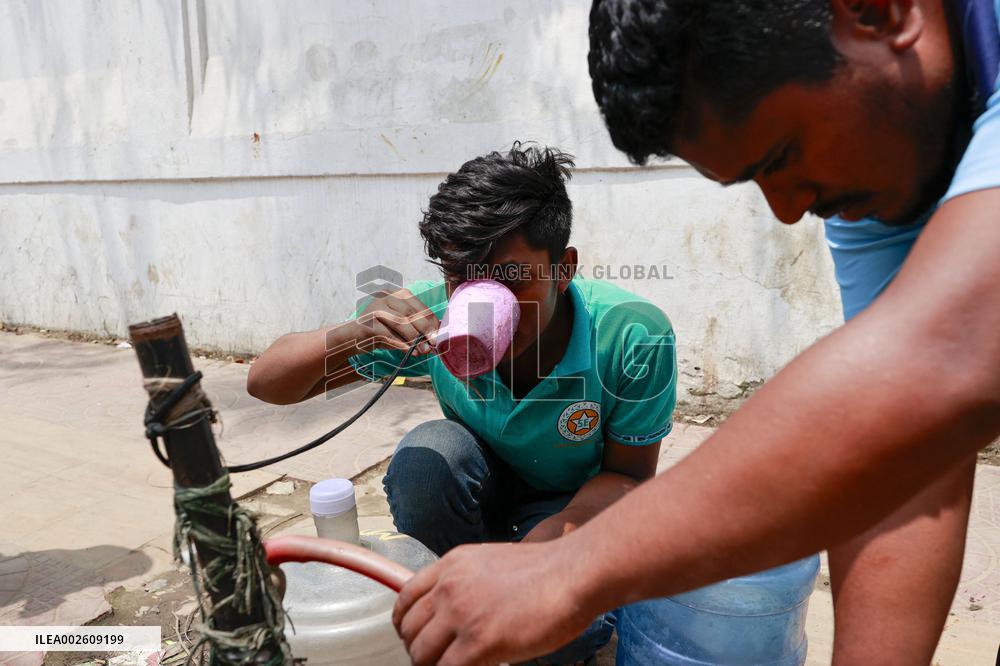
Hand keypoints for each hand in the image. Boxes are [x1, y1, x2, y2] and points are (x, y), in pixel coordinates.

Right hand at [356, 287, 437, 354]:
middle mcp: (384, 297)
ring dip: (414, 339)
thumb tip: (435, 337)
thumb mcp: (399, 328)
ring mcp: (374, 308)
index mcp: (395, 294)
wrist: (351, 339)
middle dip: (425, 329)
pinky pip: (388, 335)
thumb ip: (415, 328)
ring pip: (400, 322)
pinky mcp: (366, 323)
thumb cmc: (379, 332)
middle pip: (411, 312)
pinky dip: (400, 344)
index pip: (418, 306)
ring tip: (422, 351)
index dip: (431, 321)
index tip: (440, 335)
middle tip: (433, 343)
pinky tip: (408, 351)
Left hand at [392, 540, 595, 665]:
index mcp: (452, 565)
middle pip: (410, 630)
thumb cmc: (546, 571)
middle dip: (419, 650)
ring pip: (421, 655)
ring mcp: (462, 615)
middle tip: (436, 661)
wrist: (572, 574)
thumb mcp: (493, 562)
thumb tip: (458, 613)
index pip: (406, 598)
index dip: (405, 625)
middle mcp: (450, 587)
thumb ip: (468, 582)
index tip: (413, 637)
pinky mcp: (479, 643)